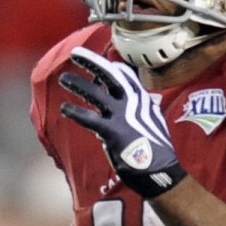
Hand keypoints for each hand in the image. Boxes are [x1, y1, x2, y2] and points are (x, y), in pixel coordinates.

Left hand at [56, 47, 183, 200]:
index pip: (126, 75)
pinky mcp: (113, 132)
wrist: (162, 172)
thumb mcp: (151, 125)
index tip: (99, 61)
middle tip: (75, 53)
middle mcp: (133, 104)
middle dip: (92, 62)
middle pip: (110, 75)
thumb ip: (135, 116)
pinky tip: (64, 108)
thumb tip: (115, 120)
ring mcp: (123, 116)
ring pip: (96, 93)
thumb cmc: (156, 153)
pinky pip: (89, 118)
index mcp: (143, 101)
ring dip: (78, 84)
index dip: (110, 66)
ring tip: (63, 78)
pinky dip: (75, 112)